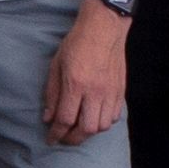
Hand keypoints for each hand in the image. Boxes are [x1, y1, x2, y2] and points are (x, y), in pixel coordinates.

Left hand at [42, 4, 130, 146]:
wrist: (104, 28)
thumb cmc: (77, 43)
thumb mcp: (56, 65)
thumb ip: (52, 93)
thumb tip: (48, 118)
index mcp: (76, 84)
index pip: (65, 119)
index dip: (57, 133)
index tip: (51, 139)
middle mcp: (95, 91)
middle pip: (86, 129)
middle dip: (73, 138)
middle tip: (65, 137)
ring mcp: (110, 92)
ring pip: (102, 126)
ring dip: (89, 131)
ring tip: (79, 128)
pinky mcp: (120, 90)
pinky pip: (114, 117)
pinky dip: (103, 122)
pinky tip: (95, 117)